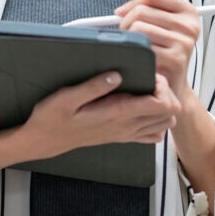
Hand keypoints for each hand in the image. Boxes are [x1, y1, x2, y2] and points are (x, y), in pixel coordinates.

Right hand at [17, 72, 182, 161]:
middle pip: (170, 114)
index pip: (162, 104)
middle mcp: (126, 127)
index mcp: (117, 114)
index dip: (162, 86)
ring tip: (145, 90)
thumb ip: (93, 86)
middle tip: (148, 79)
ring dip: (162, 105)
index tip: (147, 74)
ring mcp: (125, 134)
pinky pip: (152, 134)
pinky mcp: (121, 136)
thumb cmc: (52, 117)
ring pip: (165, 124)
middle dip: (166, 93)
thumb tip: (117, 74)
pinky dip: (155, 120)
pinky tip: (141, 107)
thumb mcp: (67, 97)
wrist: (44, 140)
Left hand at [115, 0, 199, 99]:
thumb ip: (147, 1)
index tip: (122, 12)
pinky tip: (138, 58)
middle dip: (125, 22)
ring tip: (133, 46)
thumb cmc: (164, 50)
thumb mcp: (159, 22)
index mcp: (188, 11)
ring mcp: (184, 43)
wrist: (172, 84)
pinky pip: (141, 48)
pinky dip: (133, 52)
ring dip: (127, 38)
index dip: (132, 2)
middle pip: (142, 11)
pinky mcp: (175, 60)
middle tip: (125, 34)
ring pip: (138, 28)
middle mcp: (189, 26)